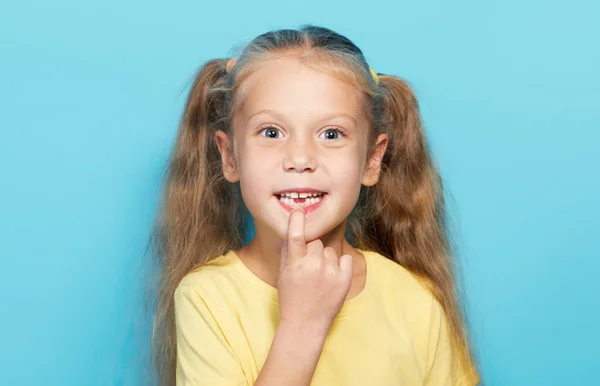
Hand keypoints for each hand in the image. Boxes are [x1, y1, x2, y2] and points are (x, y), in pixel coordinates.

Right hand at [277, 207, 353, 333]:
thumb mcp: (283, 273)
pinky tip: (331, 276)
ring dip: (325, 258)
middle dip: (312, 250)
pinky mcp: (344, 279)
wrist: (306, 323)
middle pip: (316, 242)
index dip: (297, 221)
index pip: (296, 236)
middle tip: (308, 267)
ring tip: (319, 276)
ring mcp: (330, 272)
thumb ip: (288, 251)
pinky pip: (345, 258)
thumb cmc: (291, 296)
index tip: (298, 210)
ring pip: (330, 250)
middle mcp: (313, 265)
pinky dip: (340, 264)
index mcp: (295, 263)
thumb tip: (294, 227)